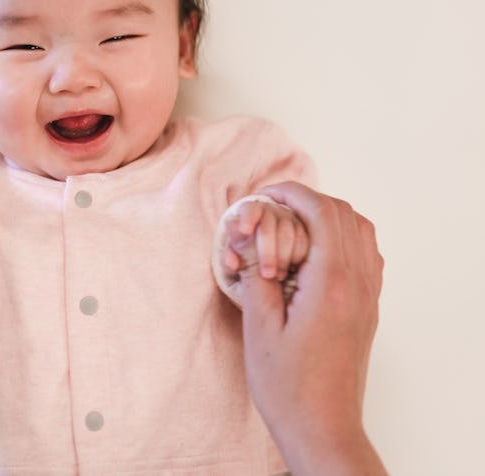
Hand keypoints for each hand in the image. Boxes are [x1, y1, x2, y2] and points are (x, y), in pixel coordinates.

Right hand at [238, 182, 385, 474]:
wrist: (322, 426)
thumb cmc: (288, 386)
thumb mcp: (259, 329)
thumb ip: (256, 278)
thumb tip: (251, 242)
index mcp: (330, 285)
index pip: (322, 214)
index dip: (293, 193)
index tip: (268, 194)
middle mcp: (357, 285)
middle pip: (345, 214)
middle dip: (308, 199)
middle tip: (275, 204)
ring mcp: (368, 296)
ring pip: (361, 231)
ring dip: (329, 215)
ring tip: (294, 222)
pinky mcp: (369, 308)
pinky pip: (367, 254)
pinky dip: (344, 236)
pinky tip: (315, 251)